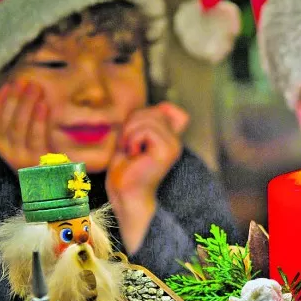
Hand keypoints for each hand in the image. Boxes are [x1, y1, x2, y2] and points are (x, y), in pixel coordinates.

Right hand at [0, 80, 49, 170]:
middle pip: (7, 120)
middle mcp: (7, 152)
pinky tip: (44, 105)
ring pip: (18, 127)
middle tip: (26, 81)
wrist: (58, 184)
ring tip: (36, 88)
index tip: (10, 84)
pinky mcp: (38, 162)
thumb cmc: (43, 156)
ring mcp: (22, 158)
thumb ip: (22, 123)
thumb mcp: (27, 140)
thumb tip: (23, 94)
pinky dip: (38, 119)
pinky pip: (36, 137)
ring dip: (26, 104)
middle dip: (15, 98)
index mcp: (1, 144)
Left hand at [106, 102, 189, 252]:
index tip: (137, 136)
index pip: (167, 109)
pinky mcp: (166, 151)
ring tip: (130, 151)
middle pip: (153, 111)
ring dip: (130, 133)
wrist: (125, 195)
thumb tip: (164, 106)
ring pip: (148, 119)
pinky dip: (132, 140)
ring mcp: (173, 146)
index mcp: (170, 138)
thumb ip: (146, 121)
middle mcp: (175, 141)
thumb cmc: (125, 171)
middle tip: (129, 146)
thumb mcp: (133, 137)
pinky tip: (133, 155)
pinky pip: (146, 130)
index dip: (148, 114)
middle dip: (133, 124)